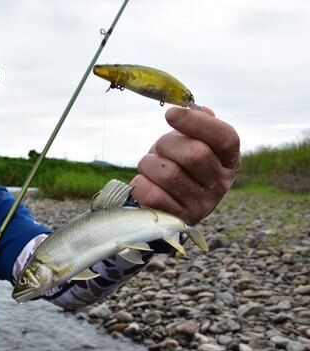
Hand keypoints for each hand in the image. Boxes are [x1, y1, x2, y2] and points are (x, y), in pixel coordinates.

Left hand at [130, 106, 239, 223]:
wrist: (166, 201)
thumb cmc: (178, 164)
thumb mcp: (190, 142)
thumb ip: (197, 125)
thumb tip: (197, 110)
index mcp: (230, 160)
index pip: (224, 137)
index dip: (196, 122)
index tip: (170, 114)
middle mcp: (221, 184)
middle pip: (194, 154)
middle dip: (167, 144)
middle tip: (160, 148)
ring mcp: (202, 205)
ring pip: (168, 174)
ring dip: (150, 164)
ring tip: (150, 166)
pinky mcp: (178, 219)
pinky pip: (152, 195)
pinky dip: (141, 183)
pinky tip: (146, 182)